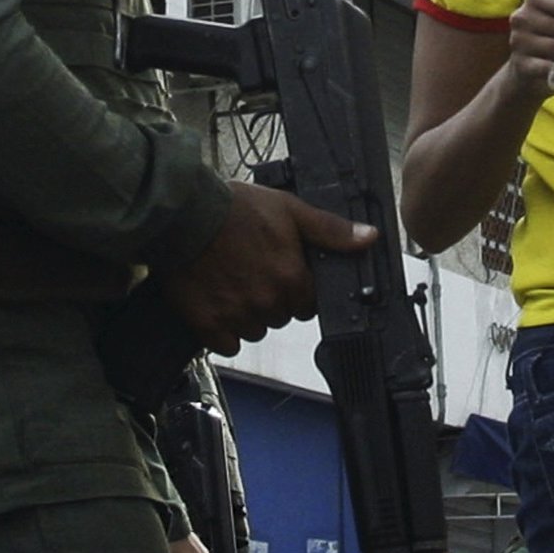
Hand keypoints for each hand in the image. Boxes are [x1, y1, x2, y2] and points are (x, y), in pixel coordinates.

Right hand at [161, 181, 375, 352]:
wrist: (183, 214)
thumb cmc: (235, 208)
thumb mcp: (290, 210)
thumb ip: (330, 230)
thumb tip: (369, 238)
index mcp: (292, 278)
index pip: (308, 304)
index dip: (296, 288)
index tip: (279, 271)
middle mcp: (268, 302)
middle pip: (281, 317)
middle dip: (271, 300)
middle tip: (252, 271)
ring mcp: (237, 316)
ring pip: (255, 330)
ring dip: (248, 315)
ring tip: (231, 283)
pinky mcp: (209, 325)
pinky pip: (227, 344)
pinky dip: (223, 330)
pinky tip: (216, 302)